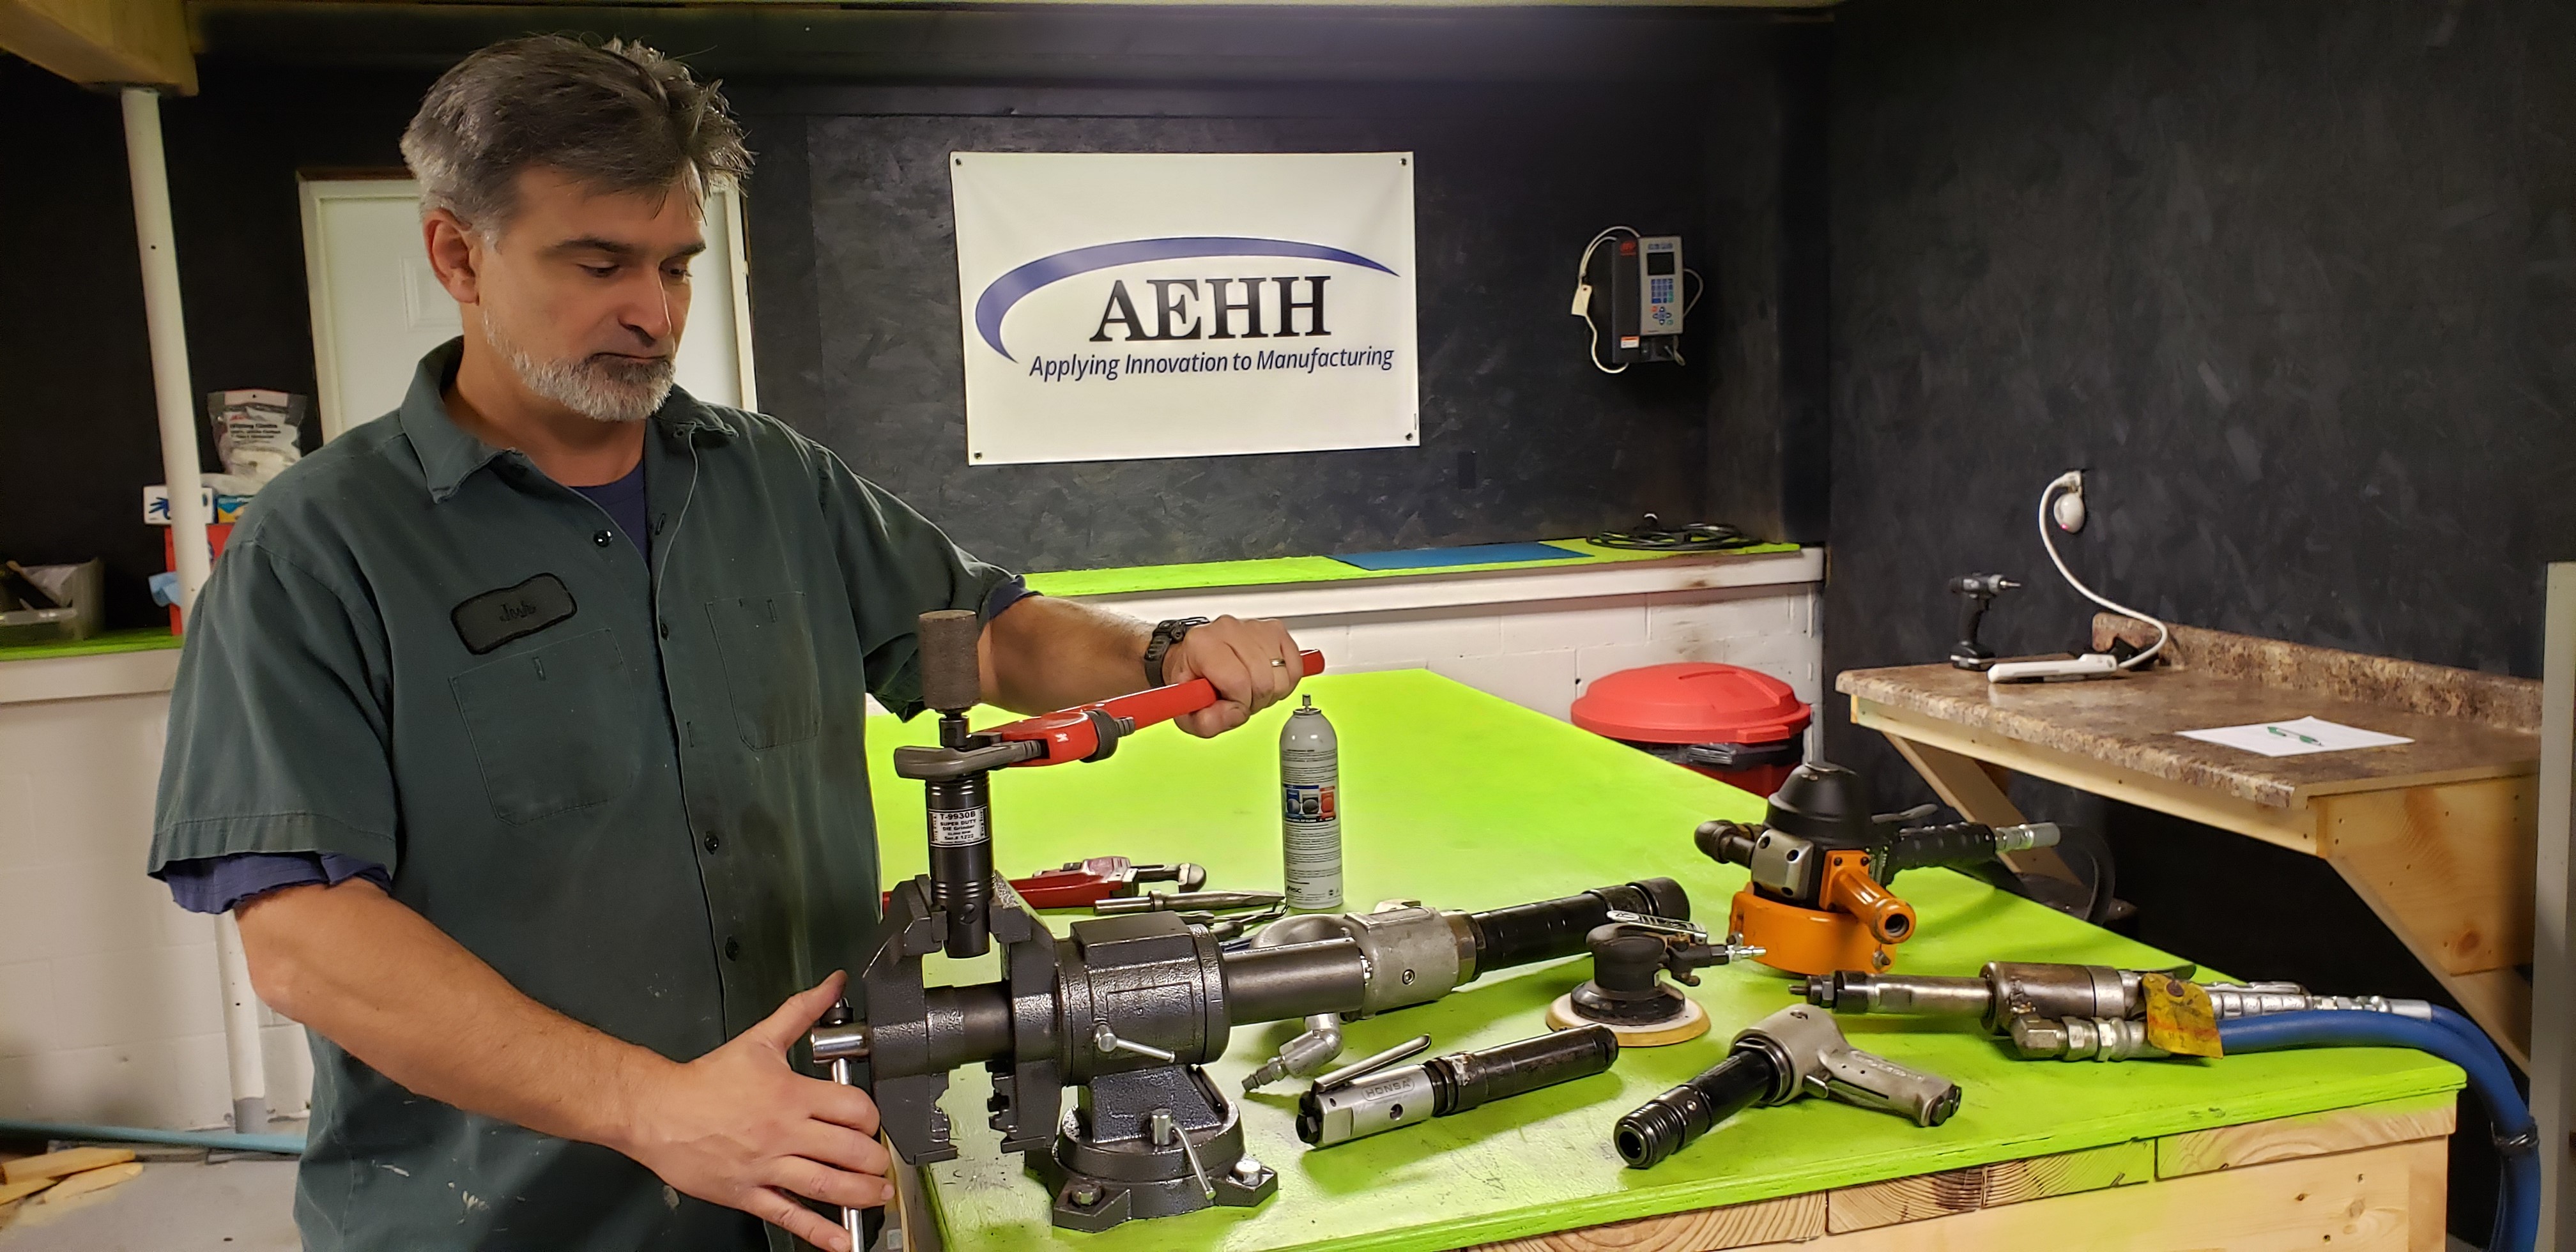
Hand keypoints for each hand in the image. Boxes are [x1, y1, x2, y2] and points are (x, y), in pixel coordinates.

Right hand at [615, 972, 890, 1251]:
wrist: (656, 1109)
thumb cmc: (705, 1080)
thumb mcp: (759, 1040)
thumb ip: (800, 1012)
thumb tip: (831, 984)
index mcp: (791, 1096)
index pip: (852, 1109)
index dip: (871, 1118)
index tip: (871, 1123)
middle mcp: (783, 1133)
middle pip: (847, 1151)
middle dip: (874, 1160)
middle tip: (882, 1163)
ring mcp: (766, 1166)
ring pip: (825, 1185)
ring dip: (860, 1194)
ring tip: (879, 1195)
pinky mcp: (747, 1192)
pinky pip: (788, 1215)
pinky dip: (817, 1231)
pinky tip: (840, 1241)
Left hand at [1161, 615, 1304, 736]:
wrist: (1197, 659)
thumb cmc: (1193, 681)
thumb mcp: (1188, 711)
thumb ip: (1206, 722)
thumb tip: (1234, 714)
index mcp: (1202, 645)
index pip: (1237, 681)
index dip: (1238, 704)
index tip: (1230, 706)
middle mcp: (1228, 630)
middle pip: (1263, 680)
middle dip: (1254, 701)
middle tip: (1240, 699)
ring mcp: (1254, 627)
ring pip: (1282, 675)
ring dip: (1271, 692)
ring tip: (1251, 689)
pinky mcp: (1275, 630)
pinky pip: (1294, 666)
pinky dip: (1286, 681)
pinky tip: (1267, 680)